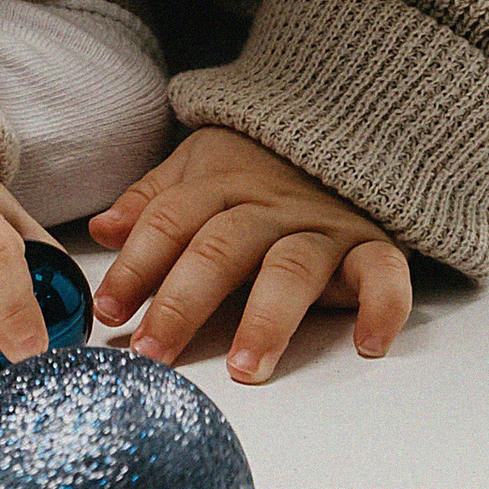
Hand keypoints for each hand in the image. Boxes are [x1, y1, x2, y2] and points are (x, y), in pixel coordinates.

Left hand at [86, 125, 412, 382]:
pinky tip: (368, 344)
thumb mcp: (201, 164)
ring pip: (291, 269)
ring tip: (245, 369)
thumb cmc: (262, 161)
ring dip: (267, 320)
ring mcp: (323, 227)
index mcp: (221, 185)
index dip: (136, 266)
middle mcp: (270, 207)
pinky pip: (386, 274)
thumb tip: (103, 230)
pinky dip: (383, 307)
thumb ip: (154, 201)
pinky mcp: (373, 244)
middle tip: (153, 352)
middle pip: (221, 249)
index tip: (109, 311)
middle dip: (183, 303)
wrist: (348, 120)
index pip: (170, 222)